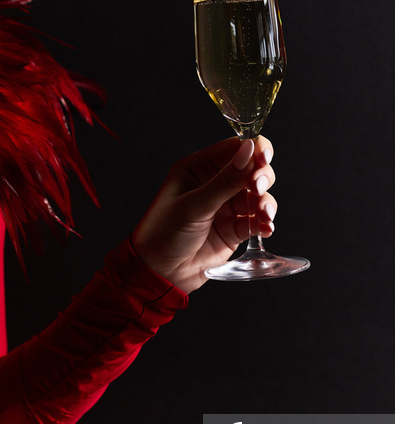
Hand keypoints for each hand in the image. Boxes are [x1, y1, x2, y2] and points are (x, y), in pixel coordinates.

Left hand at [131, 136, 275, 293]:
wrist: (158, 274)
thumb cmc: (163, 233)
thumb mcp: (193, 205)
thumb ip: (225, 181)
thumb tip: (250, 149)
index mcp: (197, 168)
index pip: (233, 149)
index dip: (254, 150)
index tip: (265, 158)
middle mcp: (213, 184)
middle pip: (251, 170)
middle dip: (261, 177)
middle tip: (257, 189)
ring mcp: (225, 207)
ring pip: (257, 195)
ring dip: (265, 203)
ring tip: (263, 215)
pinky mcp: (233, 229)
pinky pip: (256, 220)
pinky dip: (264, 223)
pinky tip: (266, 229)